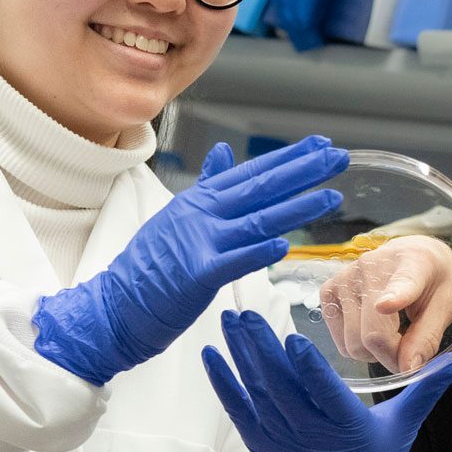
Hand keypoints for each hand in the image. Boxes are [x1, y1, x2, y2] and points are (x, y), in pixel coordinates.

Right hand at [33, 138, 346, 384]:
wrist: (114, 306)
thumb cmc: (150, 267)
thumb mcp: (178, 217)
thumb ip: (207, 188)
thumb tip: (224, 153)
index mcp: (200, 200)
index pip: (252, 173)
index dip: (289, 158)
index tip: (321, 145)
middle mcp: (201, 214)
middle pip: (260, 188)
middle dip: (303, 171)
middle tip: (338, 156)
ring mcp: (198, 242)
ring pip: (255, 220)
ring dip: (296, 208)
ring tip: (331, 197)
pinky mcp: (196, 275)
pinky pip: (233, 261)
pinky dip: (258, 251)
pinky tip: (283, 243)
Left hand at [203, 310, 451, 451]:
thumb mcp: (400, 429)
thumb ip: (423, 391)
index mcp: (345, 427)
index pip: (324, 394)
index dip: (308, 368)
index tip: (294, 339)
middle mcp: (309, 433)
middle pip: (281, 386)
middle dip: (261, 348)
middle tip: (247, 311)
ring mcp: (280, 438)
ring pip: (256, 391)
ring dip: (240, 354)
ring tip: (231, 319)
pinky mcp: (260, 442)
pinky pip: (237, 408)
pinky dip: (223, 381)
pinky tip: (211, 353)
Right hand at [318, 235, 451, 373]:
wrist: (412, 255)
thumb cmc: (431, 284)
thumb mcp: (445, 309)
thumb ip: (427, 337)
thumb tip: (407, 368)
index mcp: (413, 265)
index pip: (402, 283)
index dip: (394, 297)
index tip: (385, 305)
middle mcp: (371, 266)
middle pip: (373, 335)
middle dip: (392, 355)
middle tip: (407, 348)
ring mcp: (345, 278)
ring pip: (353, 344)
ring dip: (374, 352)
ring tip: (390, 332)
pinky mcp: (328, 291)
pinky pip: (340, 343)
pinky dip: (357, 346)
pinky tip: (371, 327)